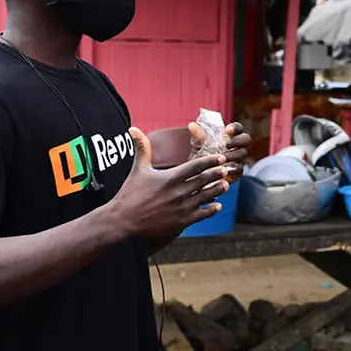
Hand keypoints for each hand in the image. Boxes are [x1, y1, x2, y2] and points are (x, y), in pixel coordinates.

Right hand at [112, 127, 229, 237]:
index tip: (221, 157)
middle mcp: (178, 192)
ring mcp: (181, 208)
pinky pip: (201, 215)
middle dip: (217, 174)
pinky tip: (218, 205)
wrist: (123, 220)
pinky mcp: (181, 222)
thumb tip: (133, 129)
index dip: (210, 161)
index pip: (196, 166)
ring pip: (205, 196)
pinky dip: (211, 210)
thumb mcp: (138, 169)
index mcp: (170, 178)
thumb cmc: (130, 193)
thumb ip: (142, 148)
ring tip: (226, 185)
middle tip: (227, 169)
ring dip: (217, 190)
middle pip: (204, 180)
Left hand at [188, 121, 251, 183]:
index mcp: (231, 135)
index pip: (238, 127)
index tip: (227, 129)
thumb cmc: (203, 152)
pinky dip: (232, 169)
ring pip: (243, 154)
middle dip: (237, 141)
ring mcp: (240, 158)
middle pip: (246, 139)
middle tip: (225, 144)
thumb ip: (198, 135)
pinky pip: (239, 169)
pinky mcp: (237, 171)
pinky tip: (223, 169)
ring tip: (222, 158)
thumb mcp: (200, 143)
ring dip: (233, 155)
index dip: (235, 127)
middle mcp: (238, 145)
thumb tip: (191, 125)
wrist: (202, 172)